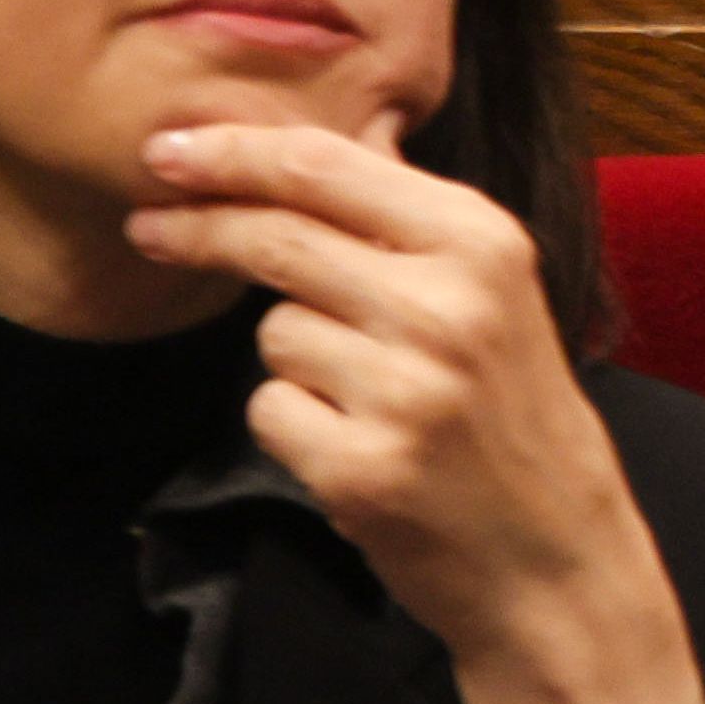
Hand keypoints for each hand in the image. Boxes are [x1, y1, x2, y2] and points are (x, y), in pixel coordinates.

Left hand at [128, 117, 704, 703]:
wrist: (555, 554)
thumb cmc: (510, 412)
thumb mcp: (491, 292)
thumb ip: (400, 221)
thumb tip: (286, 148)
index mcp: (481, 242)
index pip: (323, 167)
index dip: (231, 150)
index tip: (166, 149)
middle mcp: (446, 306)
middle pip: (276, 238)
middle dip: (198, 228)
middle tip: (149, 227)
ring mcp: (405, 389)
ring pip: (273, 332)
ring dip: (293, 358)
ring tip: (363, 395)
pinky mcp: (361, 466)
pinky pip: (270, 409)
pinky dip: (295, 426)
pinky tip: (355, 444)